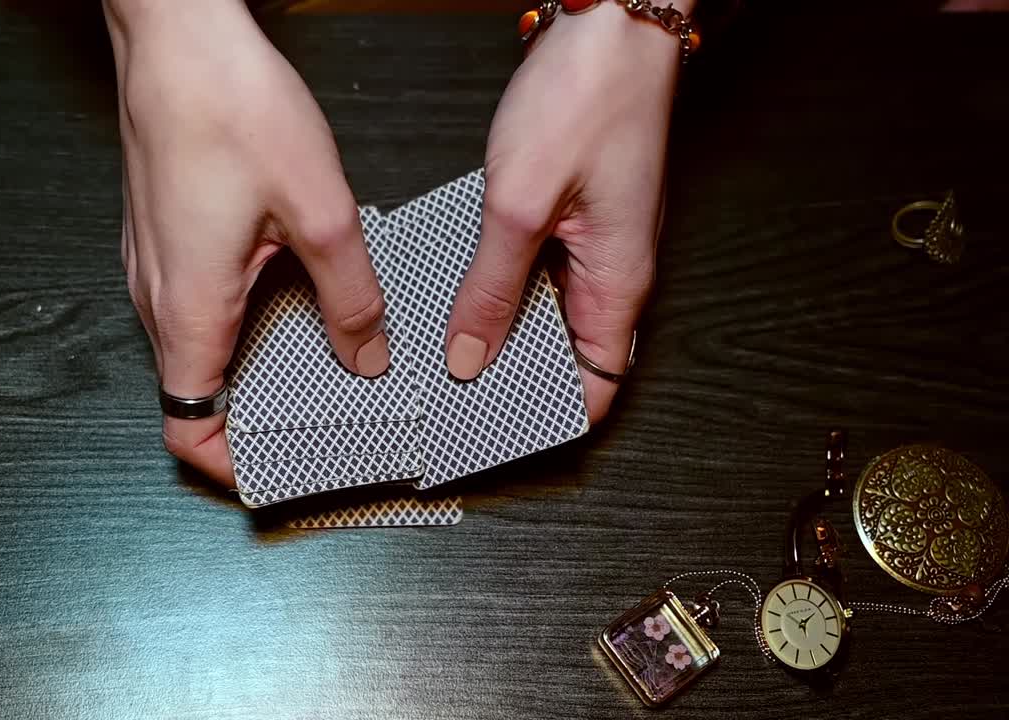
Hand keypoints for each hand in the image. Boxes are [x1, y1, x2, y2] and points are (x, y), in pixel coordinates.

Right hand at [105, 0, 389, 485]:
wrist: (175, 34)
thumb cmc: (227, 105)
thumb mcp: (318, 213)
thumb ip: (348, 297)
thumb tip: (366, 354)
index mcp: (188, 306)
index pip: (185, 426)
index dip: (228, 463)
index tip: (275, 465)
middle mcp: (155, 294)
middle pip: (196, 390)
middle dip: (256, 412)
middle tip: (321, 407)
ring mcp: (152, 262)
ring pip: (196, 344)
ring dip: (251, 360)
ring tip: (318, 350)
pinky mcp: (161, 231)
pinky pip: (196, 299)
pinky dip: (240, 316)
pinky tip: (291, 287)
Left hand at [445, 3, 682, 422]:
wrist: (612, 23)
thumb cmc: (588, 98)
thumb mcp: (519, 207)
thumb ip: (492, 288)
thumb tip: (470, 355)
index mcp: (617, 284)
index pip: (596, 387)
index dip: (549, 417)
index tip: (495, 432)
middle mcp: (614, 272)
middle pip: (567, 356)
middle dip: (514, 379)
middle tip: (452, 394)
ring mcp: (596, 244)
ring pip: (548, 314)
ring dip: (504, 332)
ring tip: (447, 347)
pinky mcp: (576, 215)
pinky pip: (539, 273)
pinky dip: (503, 287)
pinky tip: (461, 289)